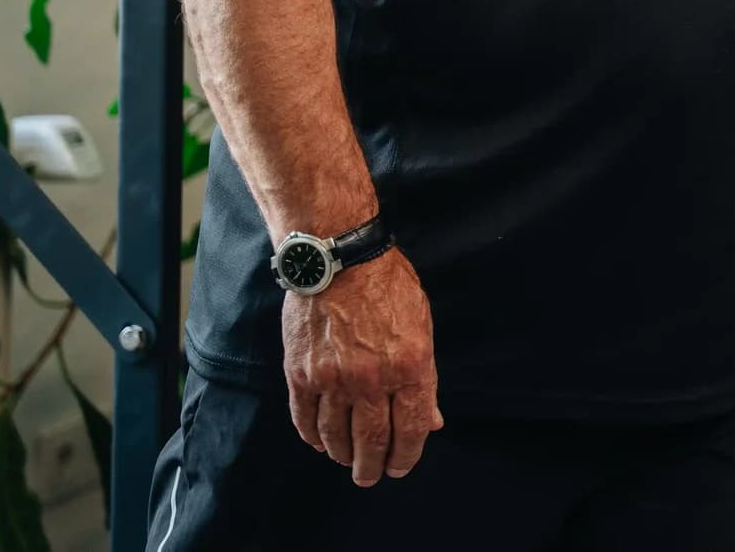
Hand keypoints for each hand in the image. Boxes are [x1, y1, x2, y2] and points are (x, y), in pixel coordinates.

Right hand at [283, 250, 443, 485]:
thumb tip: (432, 420)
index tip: (401, 468)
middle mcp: (372, 379)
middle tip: (370, 477)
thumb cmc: (387, 287)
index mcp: (410, 367)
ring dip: (342, 456)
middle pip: (372, 442)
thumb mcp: (422, 327)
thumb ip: (425, 379)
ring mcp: (334, 379)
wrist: (340, 257)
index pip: (412, 429)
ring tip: (346, 461)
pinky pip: (306, 419)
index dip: (407, 456)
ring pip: (337, 437)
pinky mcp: (302, 374)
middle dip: (373, 468)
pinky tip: (319, 442)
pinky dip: (312, 437)